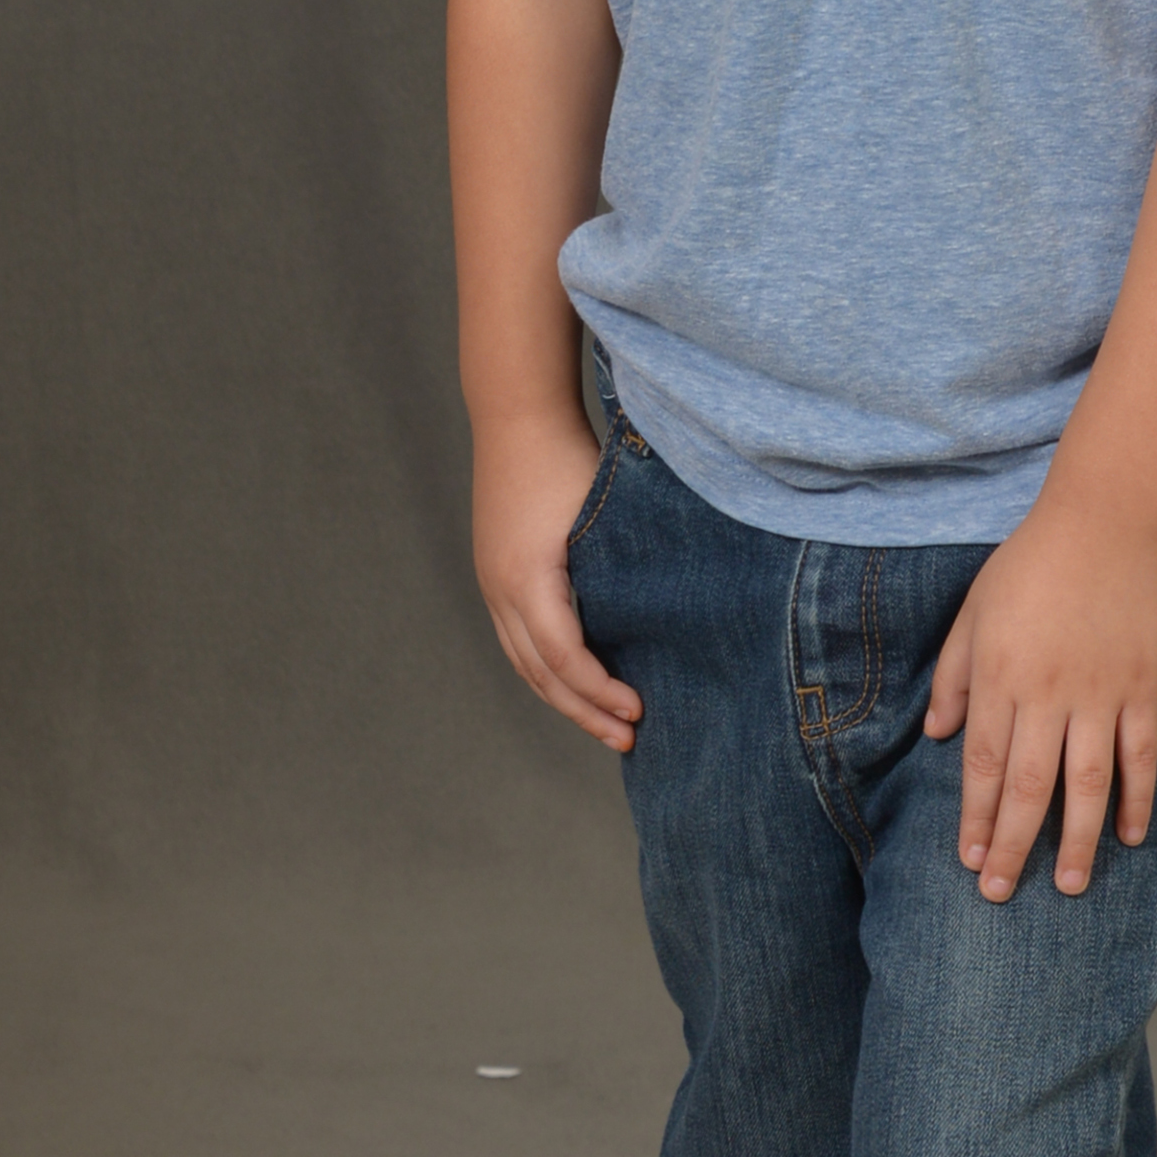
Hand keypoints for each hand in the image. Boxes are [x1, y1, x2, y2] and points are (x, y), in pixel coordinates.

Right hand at [471, 413, 642, 750]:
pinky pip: (518, 640)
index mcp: (529, 578)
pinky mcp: (495, 575)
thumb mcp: (601, 513)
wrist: (517, 416)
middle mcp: (500, 589)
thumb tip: (665, 619)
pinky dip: (546, 670)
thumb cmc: (568, 457)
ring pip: (524, 663)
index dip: (601, 691)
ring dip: (564, 698)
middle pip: (540, 674)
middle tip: (628, 740)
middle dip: (584, 712)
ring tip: (604, 724)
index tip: (639, 710)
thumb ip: (622, 568)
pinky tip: (575, 681)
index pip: (565, 657)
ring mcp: (492, 584)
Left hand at [923, 496, 1156, 898]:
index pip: (984, 765)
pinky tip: (1130, 835)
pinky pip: (1141, 755)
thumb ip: (953, 674)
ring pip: (1087, 784)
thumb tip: (937, 735)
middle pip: (1028, 787)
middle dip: (1013, 847)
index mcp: (1000, 675)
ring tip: (1070, 884)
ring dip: (1077, 841)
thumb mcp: (974, 609)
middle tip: (1002, 893)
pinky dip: (1138, 799)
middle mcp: (1048, 694)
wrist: (1106, 521)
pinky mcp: (1142, 687)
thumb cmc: (1031, 562)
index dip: (977, 819)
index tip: (970, 861)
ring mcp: (1100, 694)